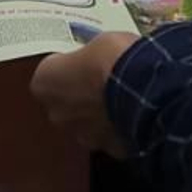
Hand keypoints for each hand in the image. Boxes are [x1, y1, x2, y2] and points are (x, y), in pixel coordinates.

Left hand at [30, 33, 140, 157]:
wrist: (146, 90)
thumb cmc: (114, 60)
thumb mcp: (98, 42)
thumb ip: (89, 56)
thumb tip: (97, 56)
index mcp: (44, 83)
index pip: (50, 74)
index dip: (68, 67)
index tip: (82, 61)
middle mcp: (57, 113)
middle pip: (64, 103)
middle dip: (81, 94)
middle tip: (101, 79)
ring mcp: (81, 134)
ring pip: (86, 122)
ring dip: (99, 113)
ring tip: (121, 95)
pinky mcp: (108, 149)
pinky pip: (110, 135)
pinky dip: (118, 127)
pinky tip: (132, 111)